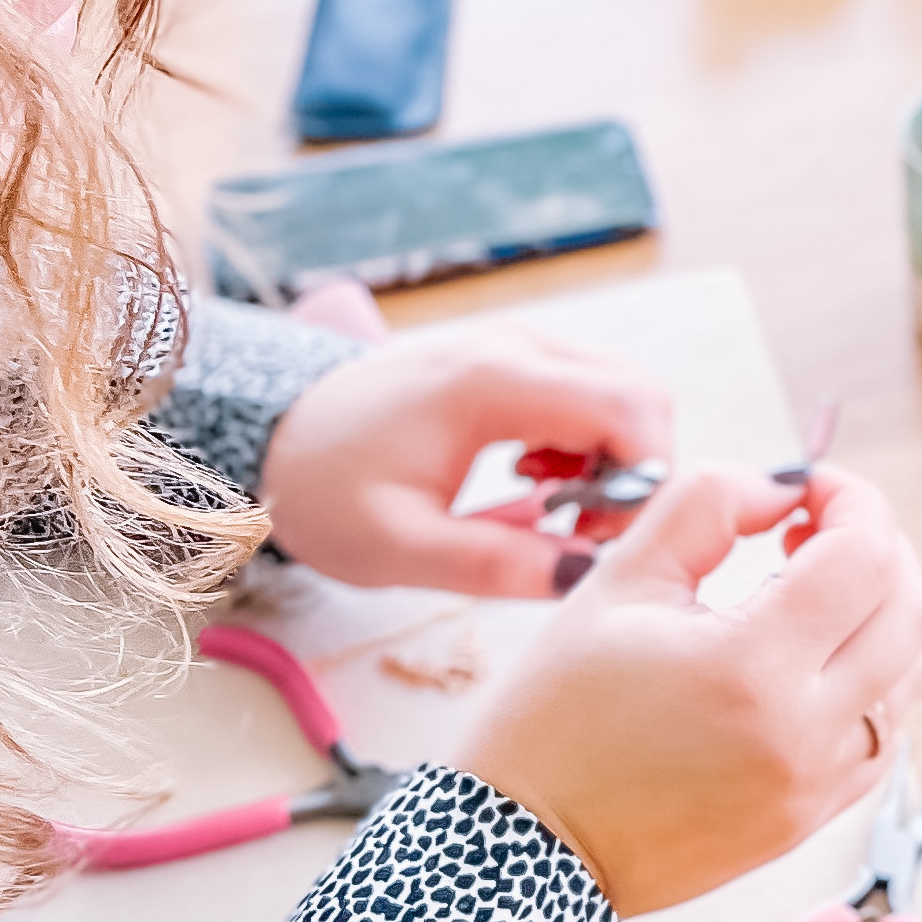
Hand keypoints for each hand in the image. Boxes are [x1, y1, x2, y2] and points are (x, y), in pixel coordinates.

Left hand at [256, 329, 676, 598]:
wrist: (277, 437)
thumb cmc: (327, 490)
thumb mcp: (399, 548)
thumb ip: (495, 564)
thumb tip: (586, 578)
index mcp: (494, 382)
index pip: (629, 409)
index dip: (645, 479)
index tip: (602, 537)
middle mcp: (517, 345)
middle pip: (640, 393)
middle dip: (637, 470)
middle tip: (583, 531)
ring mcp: (517, 342)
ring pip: (622, 389)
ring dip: (615, 456)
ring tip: (555, 511)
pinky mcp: (512, 355)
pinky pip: (590, 386)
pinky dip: (591, 437)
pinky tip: (539, 479)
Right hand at [460, 462, 921, 918]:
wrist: (524, 849)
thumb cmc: (555, 714)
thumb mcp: (617, 582)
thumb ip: (707, 505)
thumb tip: (784, 486)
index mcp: (750, 668)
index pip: (864, 556)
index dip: (850, 499)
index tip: (807, 490)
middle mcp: (802, 735)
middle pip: (909, 609)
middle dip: (876, 547)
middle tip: (811, 531)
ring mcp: (814, 787)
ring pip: (907, 672)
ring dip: (878, 612)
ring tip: (803, 592)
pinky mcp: (809, 820)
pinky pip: (883, 732)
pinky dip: (869, 679)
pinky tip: (807, 658)